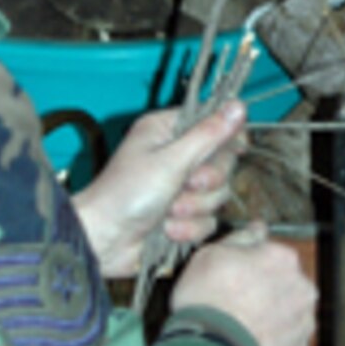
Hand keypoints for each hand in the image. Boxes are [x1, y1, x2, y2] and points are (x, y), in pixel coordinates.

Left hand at [73, 101, 246, 278]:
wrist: (104, 240)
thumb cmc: (127, 193)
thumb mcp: (171, 160)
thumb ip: (208, 135)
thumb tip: (239, 105)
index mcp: (168, 131)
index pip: (214, 124)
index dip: (227, 138)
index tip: (235, 148)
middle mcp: (176, 155)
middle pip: (223, 163)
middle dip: (207, 181)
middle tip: (188, 184)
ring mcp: (180, 188)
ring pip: (217, 195)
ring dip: (194, 207)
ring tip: (169, 211)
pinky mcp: (183, 217)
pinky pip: (207, 221)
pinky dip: (189, 228)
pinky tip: (167, 230)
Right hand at [172, 227, 317, 345]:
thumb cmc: (207, 301)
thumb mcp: (210, 255)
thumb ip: (240, 239)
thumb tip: (258, 228)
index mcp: (283, 259)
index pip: (273, 256)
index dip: (251, 268)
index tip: (234, 279)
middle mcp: (303, 289)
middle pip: (285, 287)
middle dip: (267, 294)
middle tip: (235, 307)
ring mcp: (304, 324)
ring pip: (289, 317)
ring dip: (271, 321)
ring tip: (240, 332)